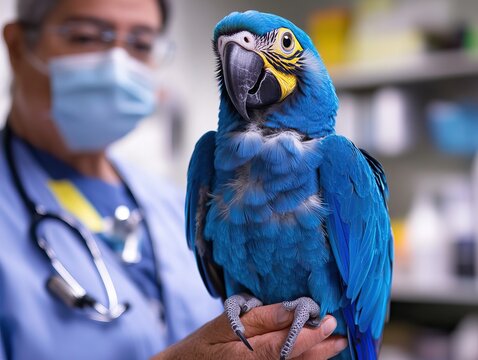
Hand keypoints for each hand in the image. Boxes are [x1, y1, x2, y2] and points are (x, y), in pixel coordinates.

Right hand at [152, 303, 347, 359]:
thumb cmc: (202, 346)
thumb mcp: (224, 324)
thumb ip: (259, 318)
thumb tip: (292, 308)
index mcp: (246, 357)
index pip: (286, 346)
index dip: (311, 334)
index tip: (328, 319)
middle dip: (321, 348)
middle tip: (339, 336)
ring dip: (317, 358)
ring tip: (335, 345)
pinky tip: (313, 356)